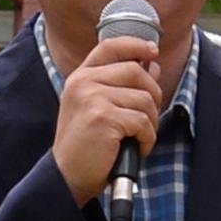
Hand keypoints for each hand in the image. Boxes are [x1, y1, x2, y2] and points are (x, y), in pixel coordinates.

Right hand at [48, 35, 169, 205]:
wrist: (67, 176)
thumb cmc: (85, 145)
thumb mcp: (97, 108)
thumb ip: (121, 85)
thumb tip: (153, 66)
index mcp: (81, 77)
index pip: (111, 46)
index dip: (136, 44)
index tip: (152, 51)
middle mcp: (84, 82)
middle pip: (136, 71)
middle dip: (153, 95)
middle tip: (148, 118)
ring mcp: (93, 98)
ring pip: (144, 98)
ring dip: (150, 123)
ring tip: (138, 138)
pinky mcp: (104, 117)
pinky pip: (143, 121)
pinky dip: (147, 139)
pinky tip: (136, 148)